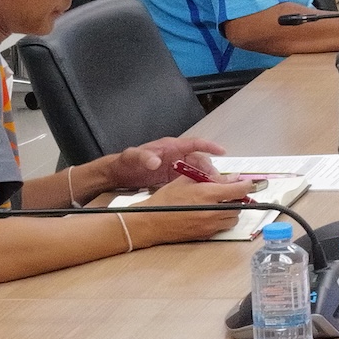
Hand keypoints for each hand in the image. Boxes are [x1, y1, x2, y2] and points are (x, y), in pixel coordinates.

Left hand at [107, 136, 227, 189]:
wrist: (117, 174)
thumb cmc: (126, 161)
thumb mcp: (133, 157)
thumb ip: (145, 157)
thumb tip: (155, 161)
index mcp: (170, 147)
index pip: (194, 143)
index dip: (209, 146)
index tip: (221, 151)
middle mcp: (176, 155)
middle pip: (199, 160)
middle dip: (210, 169)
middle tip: (216, 181)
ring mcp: (175, 167)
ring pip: (196, 171)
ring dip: (205, 179)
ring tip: (212, 189)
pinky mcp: (172, 178)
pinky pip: (189, 181)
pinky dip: (196, 186)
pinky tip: (200, 194)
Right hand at [126, 174, 257, 245]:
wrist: (150, 223)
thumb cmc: (165, 200)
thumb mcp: (186, 181)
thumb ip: (211, 178)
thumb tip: (231, 177)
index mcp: (207, 195)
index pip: (238, 190)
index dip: (246, 185)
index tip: (248, 182)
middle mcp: (211, 212)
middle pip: (239, 205)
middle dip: (237, 198)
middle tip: (230, 192)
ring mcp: (209, 226)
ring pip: (233, 218)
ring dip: (232, 210)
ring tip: (220, 203)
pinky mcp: (205, 235)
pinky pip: (222, 227)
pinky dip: (223, 220)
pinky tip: (211, 214)